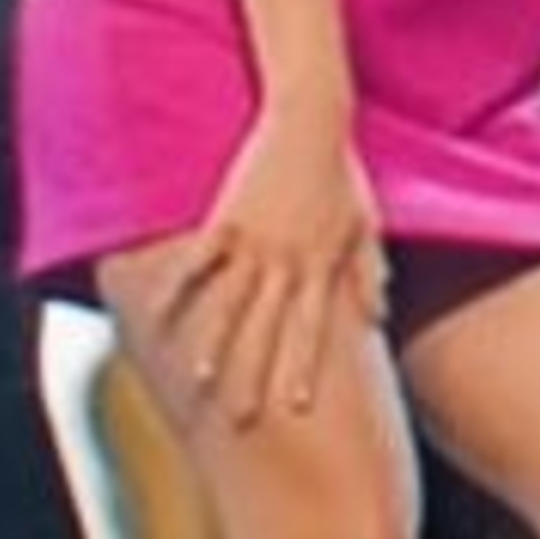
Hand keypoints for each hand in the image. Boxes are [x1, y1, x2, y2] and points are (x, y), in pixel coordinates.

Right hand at [177, 100, 388, 427]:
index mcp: (321, 267)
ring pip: (232, 303)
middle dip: (257, 375)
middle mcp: (288, 262)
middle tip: (243, 419)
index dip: (304, 369)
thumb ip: (370, 271)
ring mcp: (256, 241)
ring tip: (200, 379)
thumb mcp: (364, 222)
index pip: (313, 330)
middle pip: (270, 329)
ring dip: (216, 344)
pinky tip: (160, 311)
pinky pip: (200, 258)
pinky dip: (180, 284)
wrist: (312, 119)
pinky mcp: (228, 217)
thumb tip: (379, 315)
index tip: (298, 408)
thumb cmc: (341, 170)